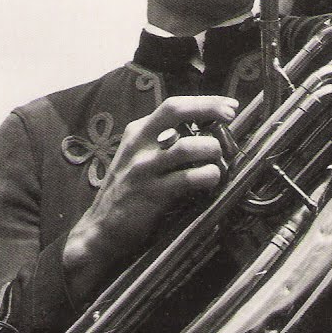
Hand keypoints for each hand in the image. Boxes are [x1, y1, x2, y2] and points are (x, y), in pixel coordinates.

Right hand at [63, 95, 237, 302]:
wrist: (101, 229)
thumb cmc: (129, 190)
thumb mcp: (140, 156)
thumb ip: (165, 141)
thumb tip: (208, 130)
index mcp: (138, 131)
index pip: (174, 105)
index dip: (204, 102)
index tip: (228, 106)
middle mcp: (138, 144)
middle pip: (176, 112)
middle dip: (208, 109)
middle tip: (231, 118)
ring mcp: (143, 168)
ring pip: (187, 146)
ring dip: (211, 151)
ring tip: (218, 161)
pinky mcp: (150, 193)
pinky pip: (187, 179)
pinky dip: (207, 176)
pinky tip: (212, 179)